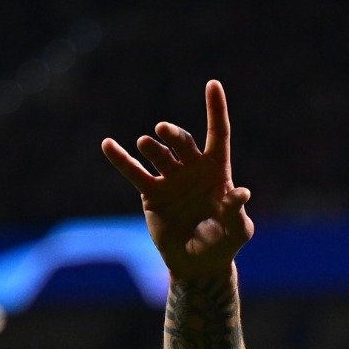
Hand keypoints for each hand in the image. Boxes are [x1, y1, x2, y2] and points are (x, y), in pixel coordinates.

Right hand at [101, 79, 252, 279]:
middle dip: (173, 134)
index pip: (218, 134)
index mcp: (217, 171)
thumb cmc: (224, 244)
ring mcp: (170, 178)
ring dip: (151, 147)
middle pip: (182, 142)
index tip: (213, 84)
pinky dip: (120, 158)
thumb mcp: (238, 231)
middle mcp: (192, 168)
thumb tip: (240, 193)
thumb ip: (237, 211)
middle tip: (163, 131)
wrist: (199, 264)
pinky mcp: (151, 192)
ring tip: (146, 143)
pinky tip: (108, 145)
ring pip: (158, 154)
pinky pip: (133, 171)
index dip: (216, 110)